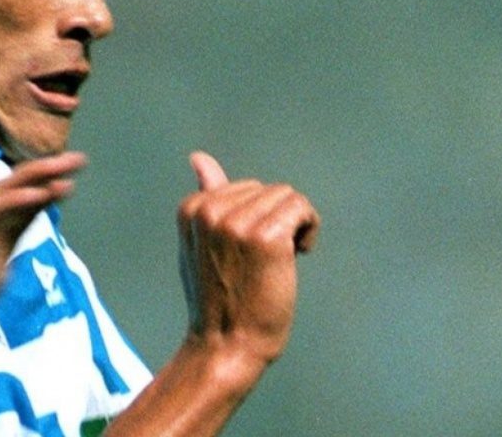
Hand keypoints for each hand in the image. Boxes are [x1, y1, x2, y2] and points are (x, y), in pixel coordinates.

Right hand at [177, 151, 319, 372]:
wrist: (226, 345)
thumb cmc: (218, 297)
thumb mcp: (202, 242)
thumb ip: (207, 197)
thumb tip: (199, 157)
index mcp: (192, 208)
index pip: (246, 189)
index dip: (255, 221)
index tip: (245, 254)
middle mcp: (212, 211)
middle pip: (269, 191)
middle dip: (275, 221)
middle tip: (261, 263)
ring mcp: (238, 223)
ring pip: (288, 197)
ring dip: (293, 227)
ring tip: (275, 263)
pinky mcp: (267, 237)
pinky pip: (302, 209)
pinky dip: (309, 230)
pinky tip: (297, 256)